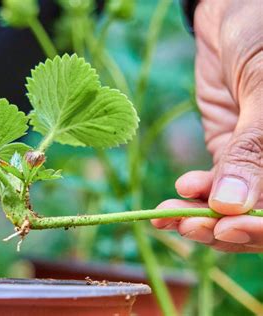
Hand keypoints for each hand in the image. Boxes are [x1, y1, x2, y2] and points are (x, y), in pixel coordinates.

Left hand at [152, 0, 262, 251]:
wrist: (231, 15)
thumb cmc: (261, 37)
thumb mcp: (262, 89)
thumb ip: (252, 148)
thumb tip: (230, 205)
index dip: (262, 229)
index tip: (226, 227)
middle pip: (260, 218)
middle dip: (224, 228)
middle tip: (188, 227)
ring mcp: (256, 163)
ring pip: (233, 207)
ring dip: (200, 217)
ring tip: (170, 217)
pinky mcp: (229, 153)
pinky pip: (212, 186)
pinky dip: (192, 195)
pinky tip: (176, 192)